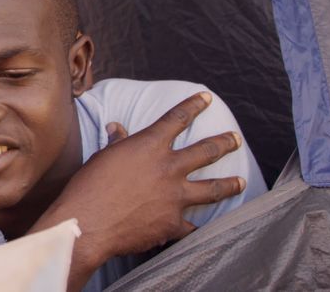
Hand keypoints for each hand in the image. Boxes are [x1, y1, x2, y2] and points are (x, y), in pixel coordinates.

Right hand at [32, 92, 245, 289]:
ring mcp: (175, 196)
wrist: (88, 222)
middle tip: (236, 139)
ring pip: (213, 188)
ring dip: (230, 184)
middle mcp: (168, 168)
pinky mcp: (173, 223)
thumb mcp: (103, 156)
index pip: (177, 119)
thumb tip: (117, 128)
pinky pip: (193, 227)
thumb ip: (118, 143)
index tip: (207, 98)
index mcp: (149, 146)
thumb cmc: (89, 185)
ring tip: (241, 181)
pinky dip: (198, 229)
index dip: (194, 105)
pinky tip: (210, 231)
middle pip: (206, 151)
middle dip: (225, 143)